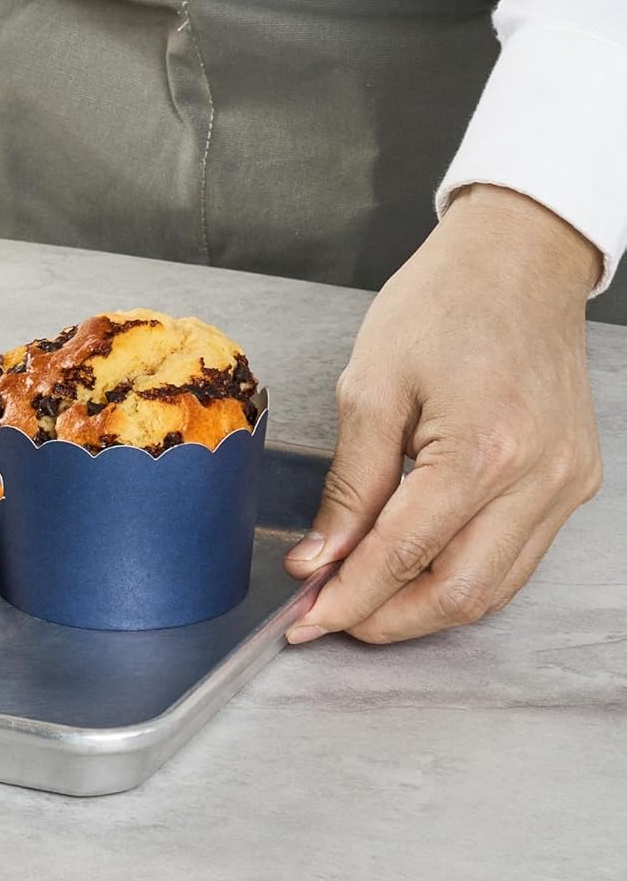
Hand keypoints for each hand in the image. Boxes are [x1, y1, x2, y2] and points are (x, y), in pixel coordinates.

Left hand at [283, 184, 602, 643]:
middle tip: (329, 620)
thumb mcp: (370, 386)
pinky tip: (415, 569)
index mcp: (482, 451)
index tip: (304, 620)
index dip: (348, 596)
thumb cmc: (442, 304)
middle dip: (386, 619)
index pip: (403, 553)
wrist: (519, 260)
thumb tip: (320, 556)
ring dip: (425, 607)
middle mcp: (538, 479)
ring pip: (495, 587)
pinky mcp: (574, 481)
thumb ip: (350, 484)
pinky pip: (518, 555)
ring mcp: (566, 485)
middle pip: (459, 592)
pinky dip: (464, 574)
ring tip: (362, 601)